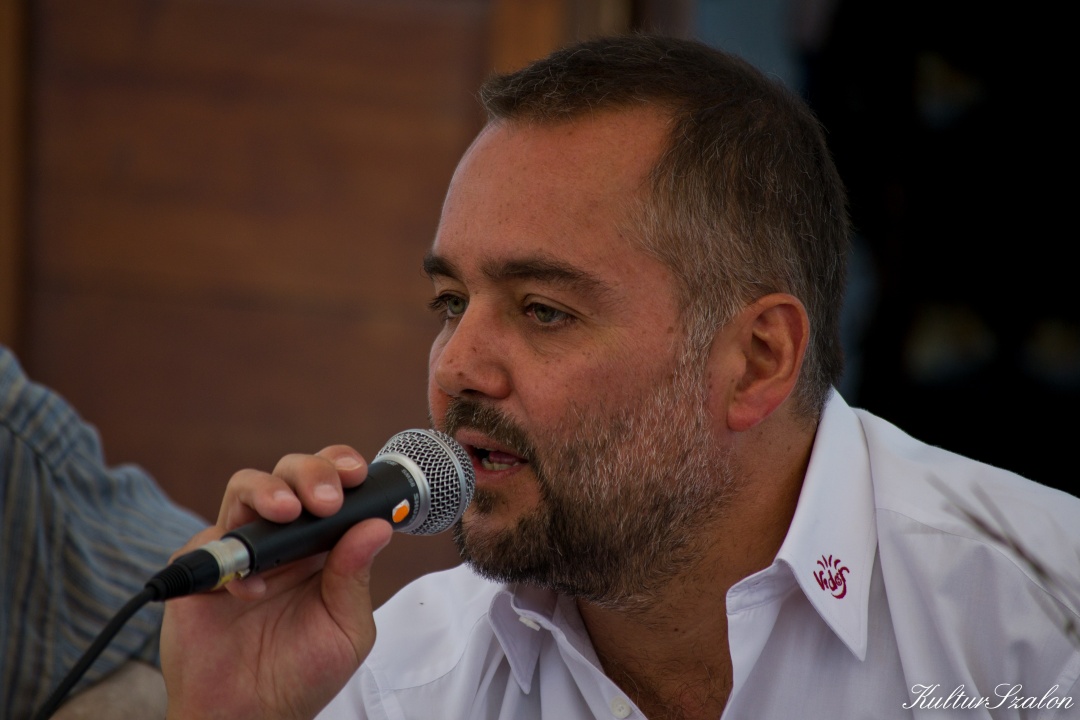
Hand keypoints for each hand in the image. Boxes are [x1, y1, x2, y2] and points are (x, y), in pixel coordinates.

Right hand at [160, 446, 393, 719]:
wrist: (249, 715)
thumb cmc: (302, 672)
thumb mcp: (346, 628)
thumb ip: (356, 576)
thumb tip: (377, 525)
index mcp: (324, 544)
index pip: (334, 485)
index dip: (342, 468)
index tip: (357, 474)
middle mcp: (284, 538)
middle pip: (291, 473)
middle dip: (311, 472)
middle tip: (326, 499)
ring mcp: (241, 548)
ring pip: (246, 487)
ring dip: (269, 490)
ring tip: (288, 512)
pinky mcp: (203, 568)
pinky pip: (213, 541)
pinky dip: (235, 560)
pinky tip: (253, 593)